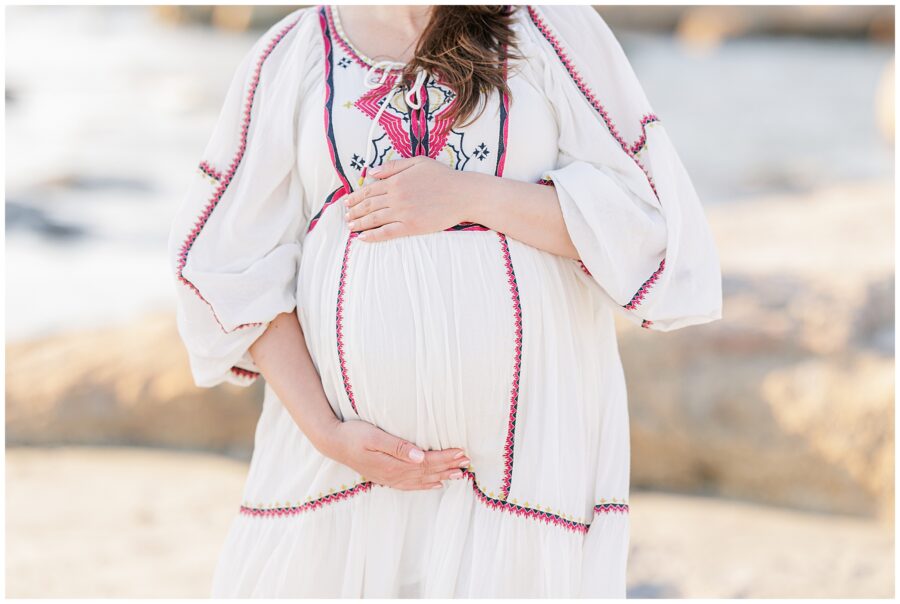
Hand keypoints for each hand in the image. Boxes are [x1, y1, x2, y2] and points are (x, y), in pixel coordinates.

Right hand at [320, 419, 470, 490]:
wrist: (333, 442)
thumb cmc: (353, 435)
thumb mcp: (375, 437)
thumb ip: (398, 447)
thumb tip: (421, 457)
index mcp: (394, 465)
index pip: (427, 462)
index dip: (446, 458)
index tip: (462, 452)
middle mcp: (394, 475)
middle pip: (428, 473)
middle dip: (449, 467)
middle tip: (467, 463)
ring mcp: (389, 478)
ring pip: (422, 481)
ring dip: (442, 476)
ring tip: (459, 474)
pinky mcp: (385, 477)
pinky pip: (410, 485)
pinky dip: (425, 485)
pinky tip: (435, 484)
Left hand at [343, 156, 473, 242]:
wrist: (462, 194)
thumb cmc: (442, 176)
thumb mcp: (418, 162)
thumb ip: (393, 166)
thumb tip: (371, 173)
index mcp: (395, 181)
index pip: (369, 190)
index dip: (355, 197)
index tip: (347, 203)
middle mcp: (396, 197)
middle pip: (368, 206)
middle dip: (354, 212)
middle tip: (345, 217)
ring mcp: (402, 213)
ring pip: (374, 219)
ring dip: (359, 224)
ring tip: (350, 227)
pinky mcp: (411, 227)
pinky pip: (387, 233)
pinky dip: (373, 236)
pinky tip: (363, 238)